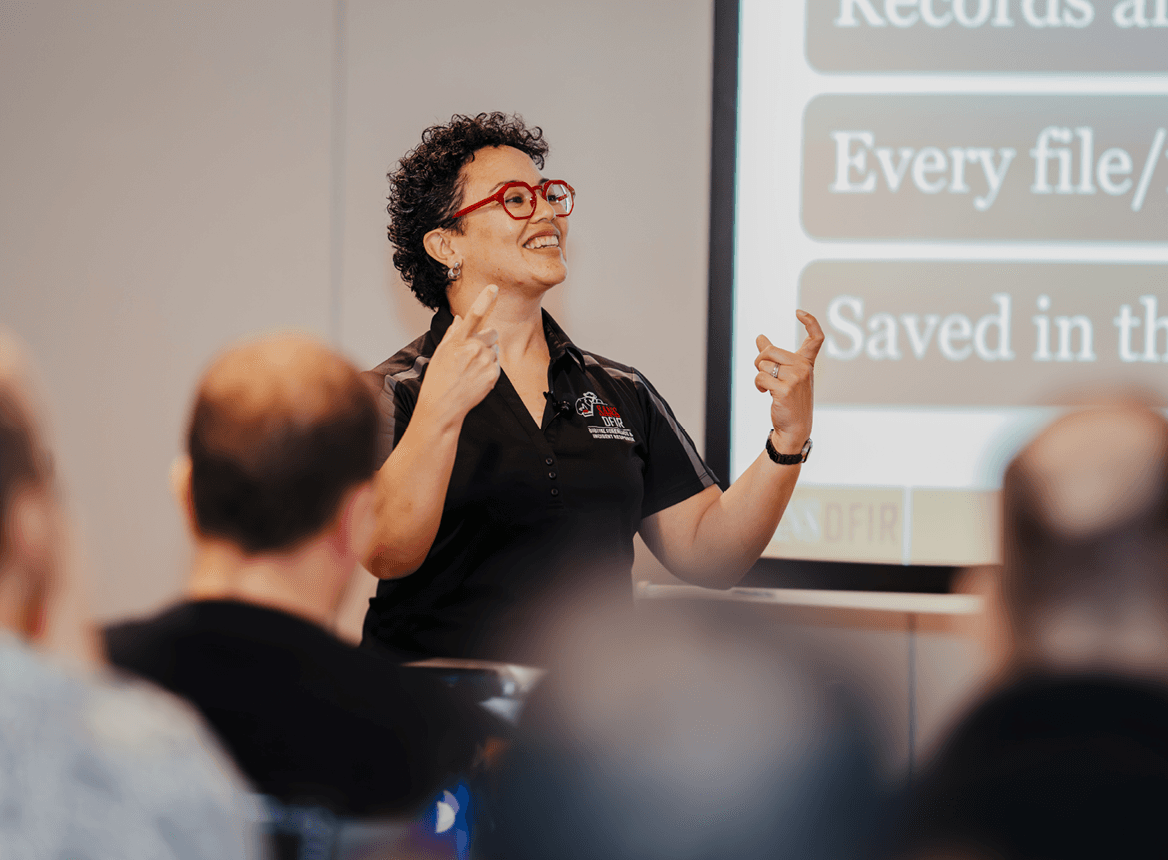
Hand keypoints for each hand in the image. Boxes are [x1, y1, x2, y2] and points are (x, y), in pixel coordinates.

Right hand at [418, 284, 500, 426]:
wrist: (442, 407)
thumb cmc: (437, 380)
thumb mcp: (440, 353)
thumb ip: (452, 334)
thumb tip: (460, 319)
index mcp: (459, 341)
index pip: (474, 314)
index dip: (485, 299)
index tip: (493, 288)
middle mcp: (474, 349)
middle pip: (492, 332)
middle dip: (488, 338)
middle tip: (474, 352)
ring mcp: (485, 362)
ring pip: (494, 349)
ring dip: (487, 355)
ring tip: (471, 369)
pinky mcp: (493, 375)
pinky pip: (497, 365)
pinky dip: (489, 369)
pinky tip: (476, 378)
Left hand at [753, 309, 822, 454]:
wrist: (794, 426)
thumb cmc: (791, 399)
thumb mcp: (786, 375)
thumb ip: (773, 355)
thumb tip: (760, 337)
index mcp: (807, 362)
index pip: (816, 338)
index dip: (810, 322)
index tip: (799, 312)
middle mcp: (804, 368)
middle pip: (770, 351)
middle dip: (760, 361)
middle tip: (764, 372)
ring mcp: (796, 378)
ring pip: (763, 365)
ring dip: (760, 376)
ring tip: (769, 387)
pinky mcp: (785, 390)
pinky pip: (760, 377)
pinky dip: (758, 385)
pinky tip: (765, 393)